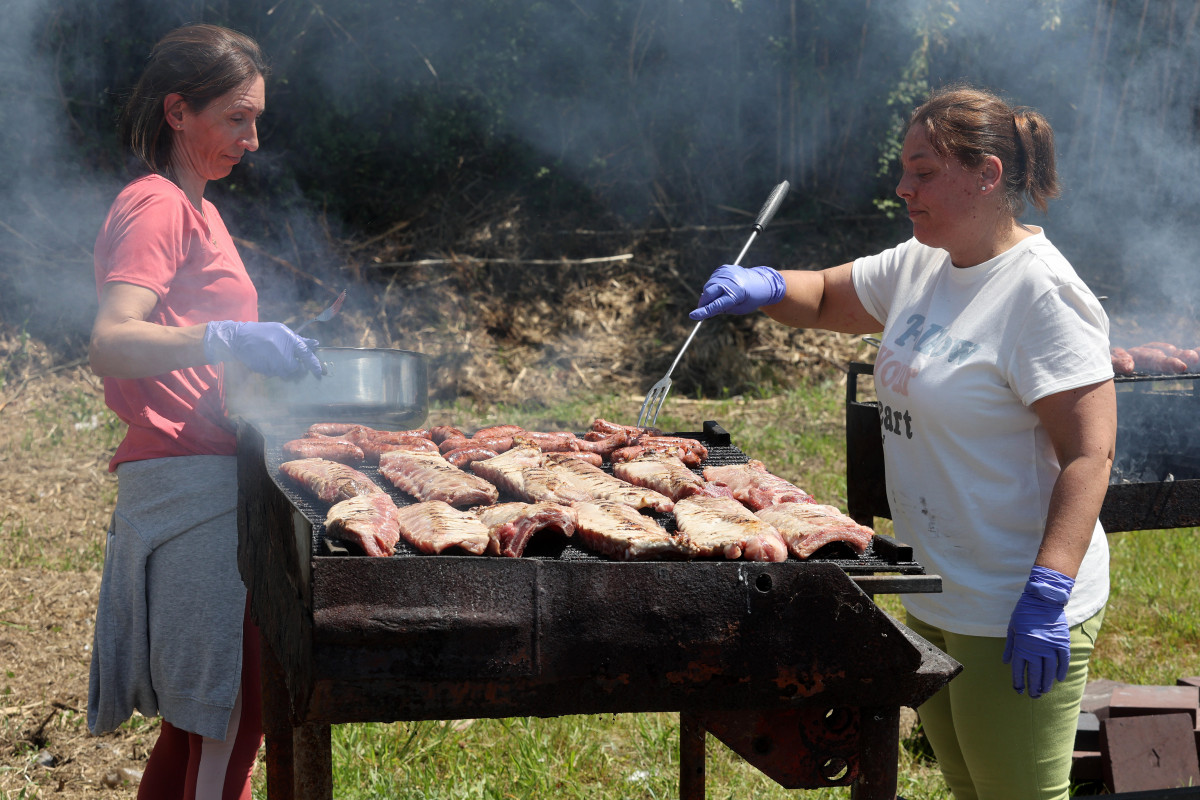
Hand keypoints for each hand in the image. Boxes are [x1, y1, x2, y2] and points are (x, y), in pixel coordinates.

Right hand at [204, 321, 321, 377]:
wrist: (239, 338)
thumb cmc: (263, 333)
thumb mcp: (282, 331)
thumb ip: (299, 340)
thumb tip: (316, 344)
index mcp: (289, 339)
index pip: (306, 353)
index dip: (314, 364)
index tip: (319, 373)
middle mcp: (282, 350)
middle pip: (294, 368)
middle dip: (291, 366)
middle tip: (282, 360)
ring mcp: (272, 360)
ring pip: (283, 372)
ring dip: (279, 368)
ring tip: (270, 357)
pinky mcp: (263, 368)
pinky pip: (272, 374)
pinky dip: (270, 369)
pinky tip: (263, 360)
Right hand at [689, 265, 785, 320]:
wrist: (763, 283)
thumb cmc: (751, 299)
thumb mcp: (739, 309)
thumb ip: (721, 309)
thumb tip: (704, 308)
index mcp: (737, 294)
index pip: (716, 305)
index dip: (704, 311)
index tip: (693, 316)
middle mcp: (731, 281)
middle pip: (708, 293)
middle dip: (704, 302)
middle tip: (703, 309)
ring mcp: (727, 272)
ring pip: (709, 286)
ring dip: (709, 294)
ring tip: (722, 296)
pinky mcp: (724, 268)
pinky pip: (712, 280)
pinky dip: (714, 286)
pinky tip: (723, 288)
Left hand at [1002, 565, 1074, 697]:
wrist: (1043, 599)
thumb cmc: (1024, 612)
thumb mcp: (1012, 628)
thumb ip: (1010, 646)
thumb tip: (1006, 662)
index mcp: (1022, 646)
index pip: (1019, 670)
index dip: (1019, 682)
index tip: (1018, 690)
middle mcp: (1036, 649)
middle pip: (1035, 674)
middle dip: (1033, 687)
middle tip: (1034, 696)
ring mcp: (1050, 647)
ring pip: (1049, 671)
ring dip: (1047, 683)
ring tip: (1044, 691)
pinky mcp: (1062, 643)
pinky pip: (1063, 661)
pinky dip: (1061, 671)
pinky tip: (1059, 679)